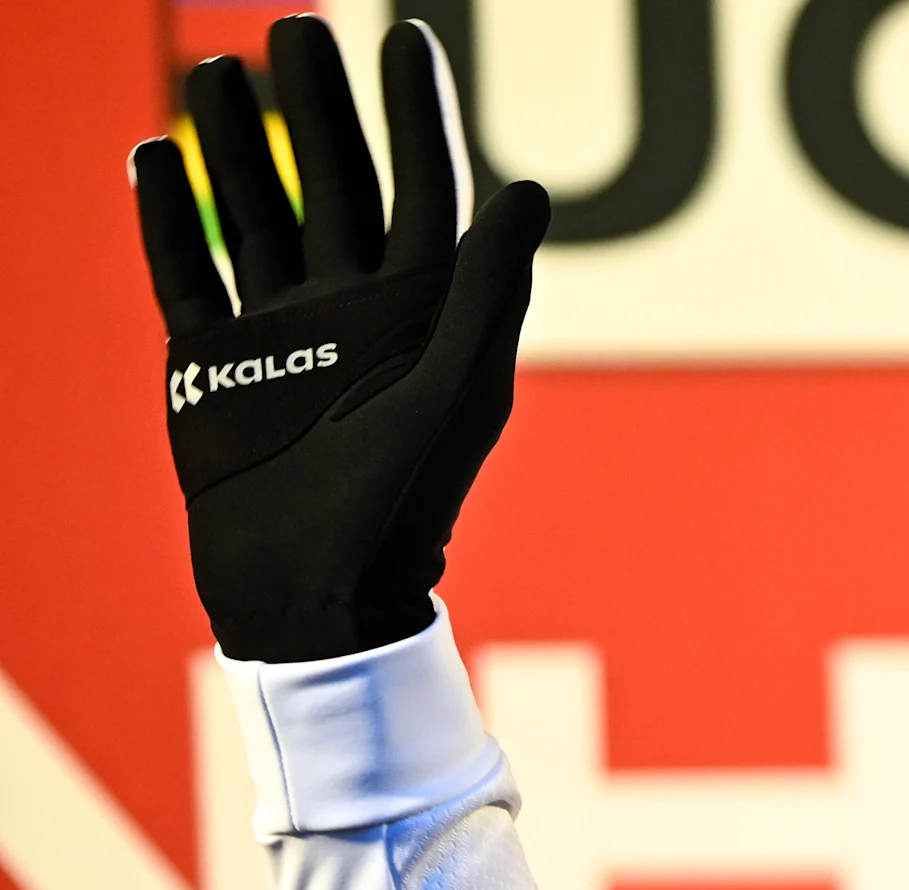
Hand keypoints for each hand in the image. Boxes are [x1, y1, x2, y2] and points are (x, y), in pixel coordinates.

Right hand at [132, 18, 548, 662]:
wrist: (316, 587)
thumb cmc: (404, 501)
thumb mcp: (458, 389)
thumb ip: (489, 289)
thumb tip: (530, 189)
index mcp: (424, 313)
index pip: (425, 191)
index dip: (417, 115)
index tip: (407, 37)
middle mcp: (353, 311)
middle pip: (334, 184)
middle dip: (315, 108)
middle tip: (292, 30)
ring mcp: (279, 332)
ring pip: (255, 213)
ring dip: (234, 144)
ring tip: (211, 68)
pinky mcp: (213, 362)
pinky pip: (186, 271)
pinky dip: (167, 217)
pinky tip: (150, 156)